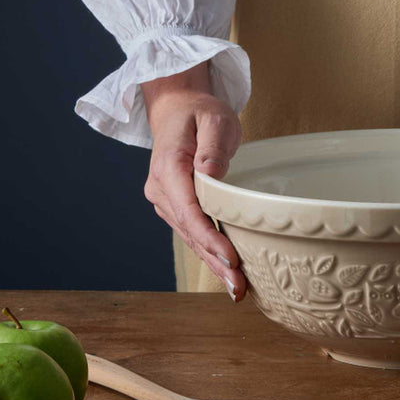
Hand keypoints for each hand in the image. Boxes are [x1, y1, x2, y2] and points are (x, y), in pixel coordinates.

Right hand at [141, 61, 245, 299]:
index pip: (189, 209)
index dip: (209, 237)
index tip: (230, 257)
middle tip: (239, 288)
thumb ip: (213, 146)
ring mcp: (165, 200)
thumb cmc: (200, 113)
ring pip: (190, 237)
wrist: (178, 110)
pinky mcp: (175, 207)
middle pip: (190, 231)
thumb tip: (210, 173)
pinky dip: (209, 252)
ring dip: (213, 263)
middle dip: (215, 261)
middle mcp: (161, 189)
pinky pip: (192, 232)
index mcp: (168, 167)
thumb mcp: (214, 119)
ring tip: (237, 289)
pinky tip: (226, 272)